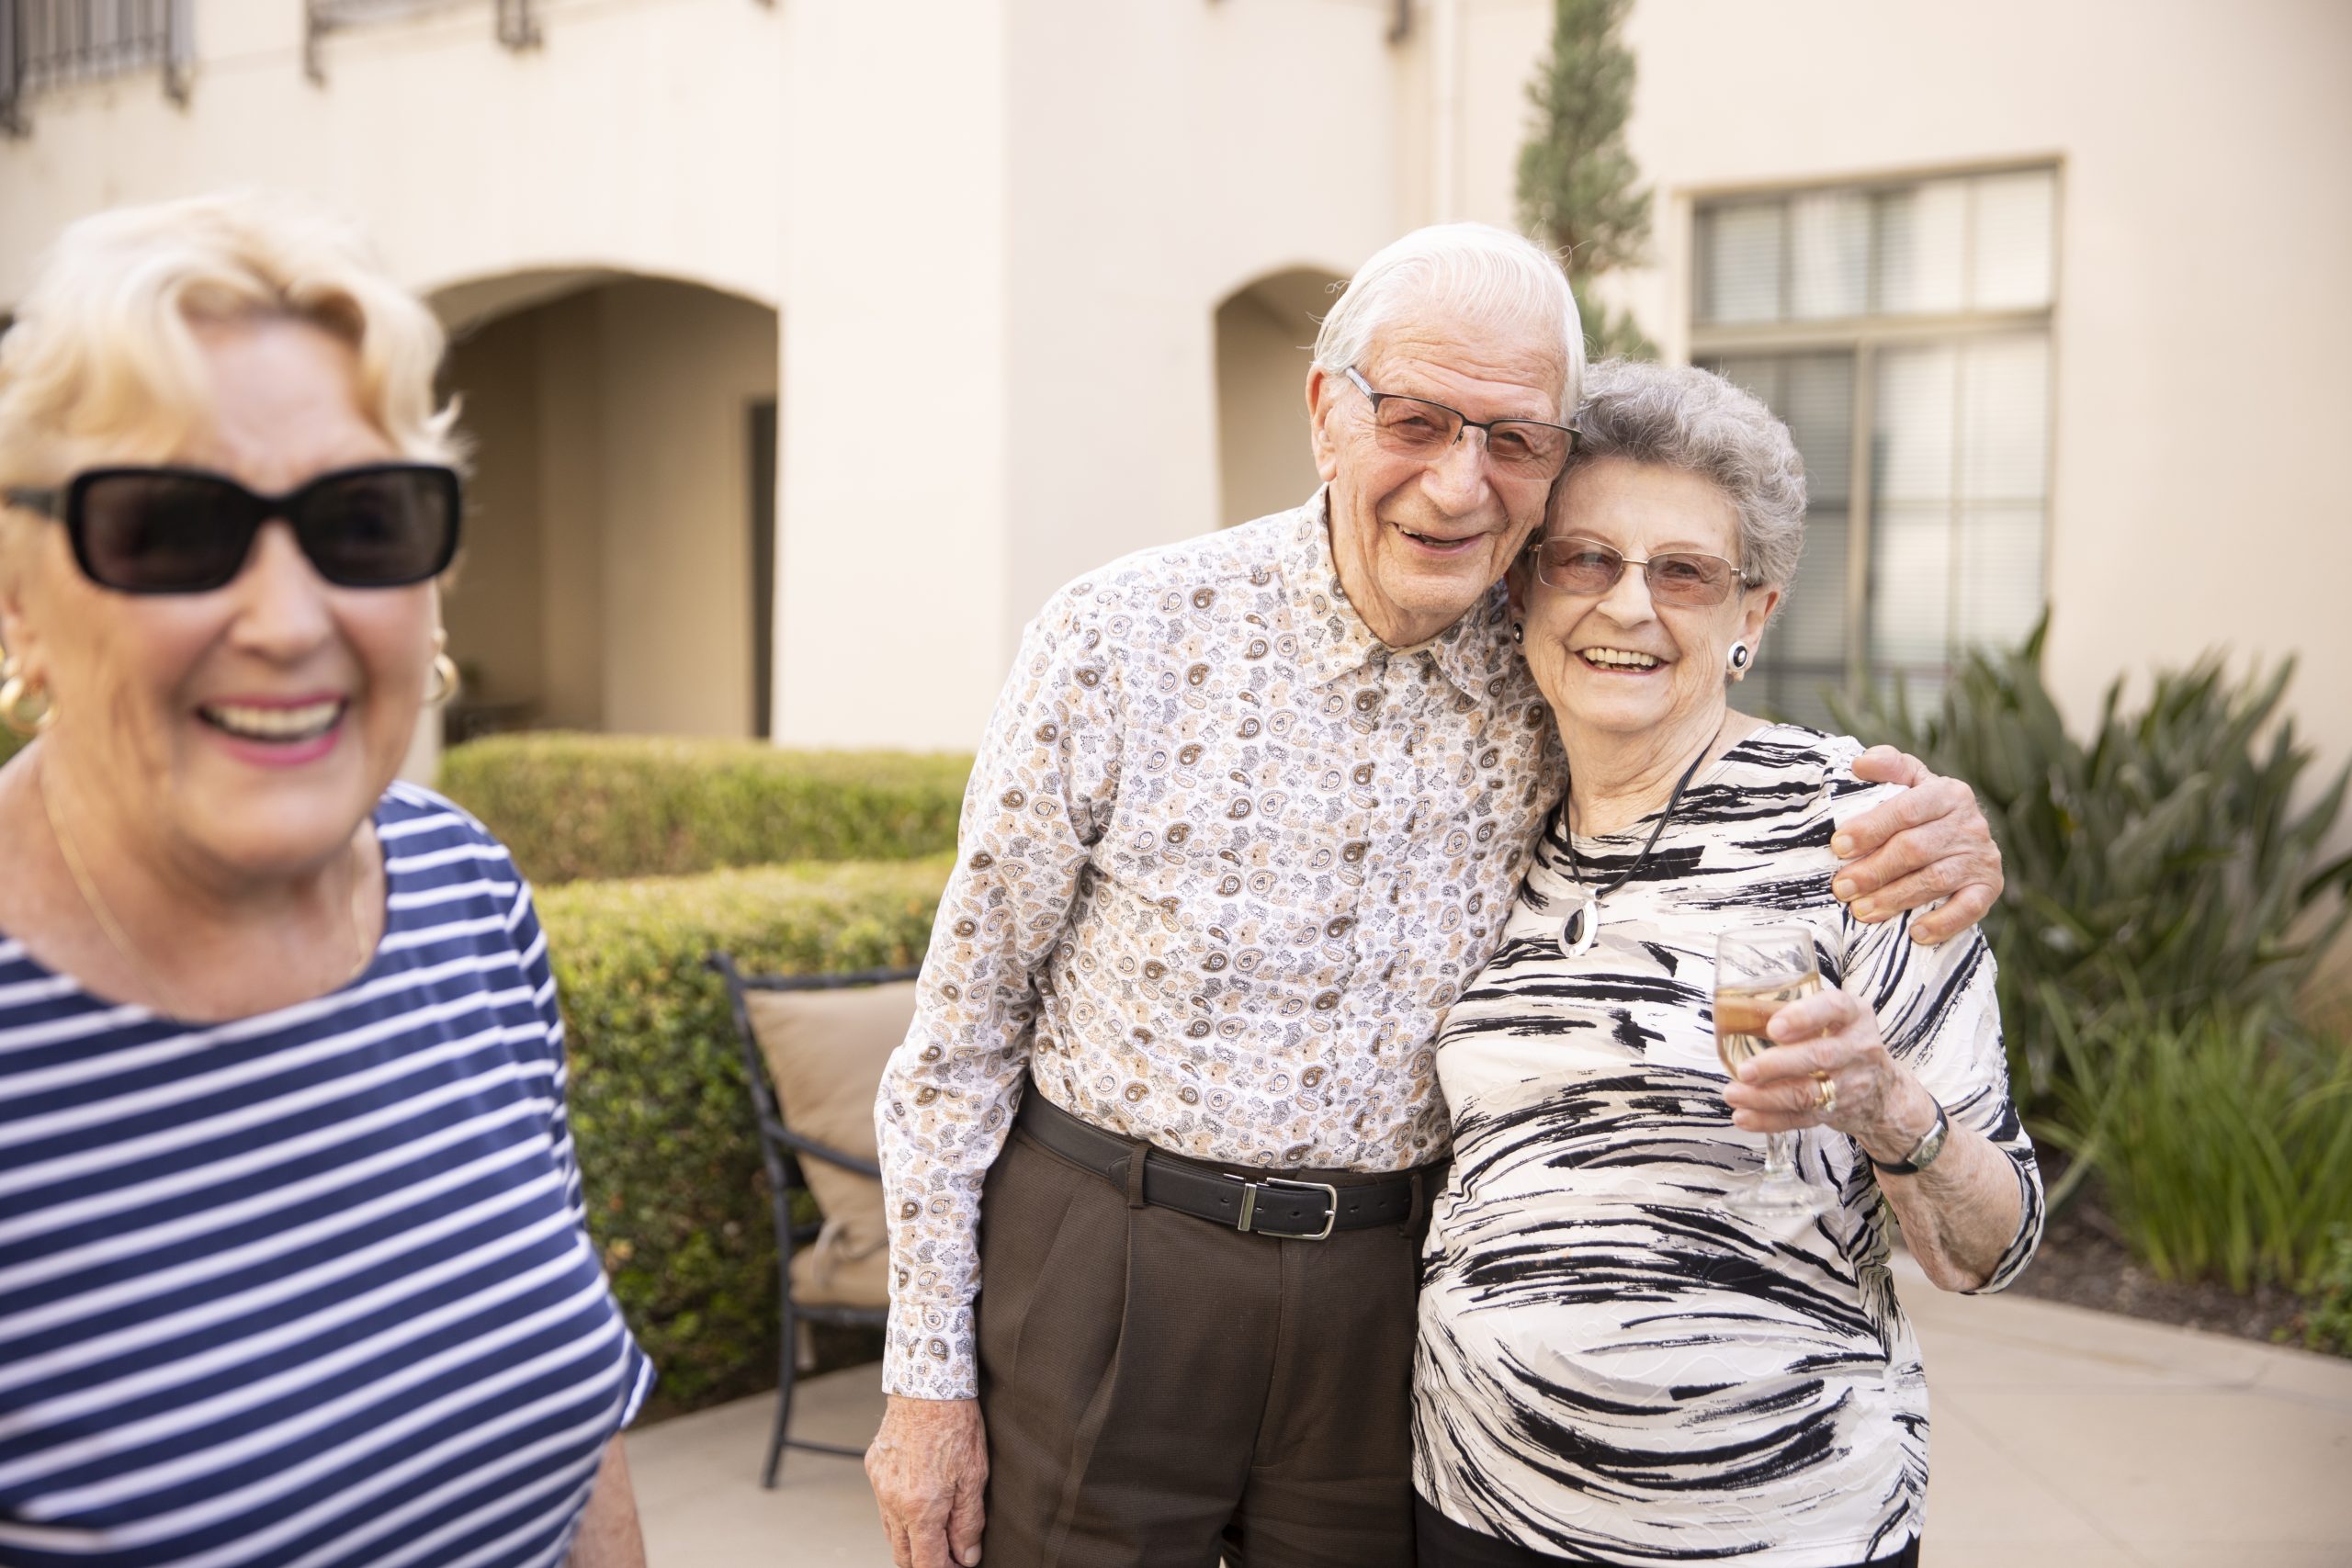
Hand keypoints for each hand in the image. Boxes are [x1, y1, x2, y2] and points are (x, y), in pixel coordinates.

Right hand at [867, 1394, 987, 1567]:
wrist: (927, 1383)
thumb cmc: (956, 1424)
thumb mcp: (974, 1476)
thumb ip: (969, 1522)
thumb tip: (967, 1556)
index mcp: (921, 1508)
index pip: (927, 1564)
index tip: (960, 1565)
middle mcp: (894, 1502)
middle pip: (903, 1556)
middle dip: (926, 1563)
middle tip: (950, 1554)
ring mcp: (880, 1486)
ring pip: (891, 1533)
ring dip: (912, 1540)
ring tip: (938, 1529)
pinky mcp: (874, 1469)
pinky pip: (884, 1505)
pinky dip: (901, 1513)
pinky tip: (920, 1499)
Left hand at [1721, 983, 1937, 1164]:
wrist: (1883, 1090)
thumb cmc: (1842, 1040)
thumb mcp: (1833, 1017)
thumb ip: (1796, 1013)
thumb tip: (1737, 1013)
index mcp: (1855, 1015)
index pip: (1834, 1008)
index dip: (1803, 1017)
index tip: (1773, 1028)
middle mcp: (1859, 1048)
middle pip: (1819, 1057)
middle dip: (1777, 1065)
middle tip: (1744, 1070)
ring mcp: (1851, 1084)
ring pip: (1808, 1093)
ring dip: (1766, 1097)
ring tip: (1733, 1093)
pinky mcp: (1837, 1112)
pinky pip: (1801, 1118)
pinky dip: (1769, 1120)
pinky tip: (1744, 1117)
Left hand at [1835, 746, 2002, 944]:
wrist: (1963, 834)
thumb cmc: (1921, 809)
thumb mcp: (1908, 780)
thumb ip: (1887, 766)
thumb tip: (1860, 765)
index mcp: (1947, 793)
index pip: (1906, 809)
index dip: (1871, 828)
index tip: (1838, 846)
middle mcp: (1969, 823)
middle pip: (1915, 849)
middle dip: (1874, 870)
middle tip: (1841, 888)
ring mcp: (1981, 856)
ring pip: (1934, 880)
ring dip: (1895, 898)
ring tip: (1861, 911)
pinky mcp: (1990, 886)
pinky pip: (1970, 908)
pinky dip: (1943, 922)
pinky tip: (1915, 932)